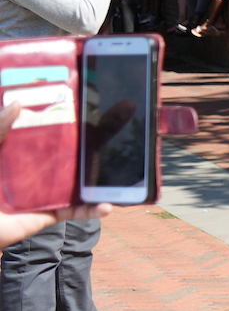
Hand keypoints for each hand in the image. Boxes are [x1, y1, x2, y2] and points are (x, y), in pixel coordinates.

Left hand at [0, 108, 111, 247]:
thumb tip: (18, 103)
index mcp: (21, 149)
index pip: (50, 127)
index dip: (70, 113)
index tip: (91, 97)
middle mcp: (38, 166)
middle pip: (73, 149)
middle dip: (100, 137)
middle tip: (125, 118)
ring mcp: (47, 190)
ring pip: (81, 179)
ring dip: (104, 173)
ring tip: (127, 164)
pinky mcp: (50, 213)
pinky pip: (76, 210)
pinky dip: (93, 209)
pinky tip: (108, 205)